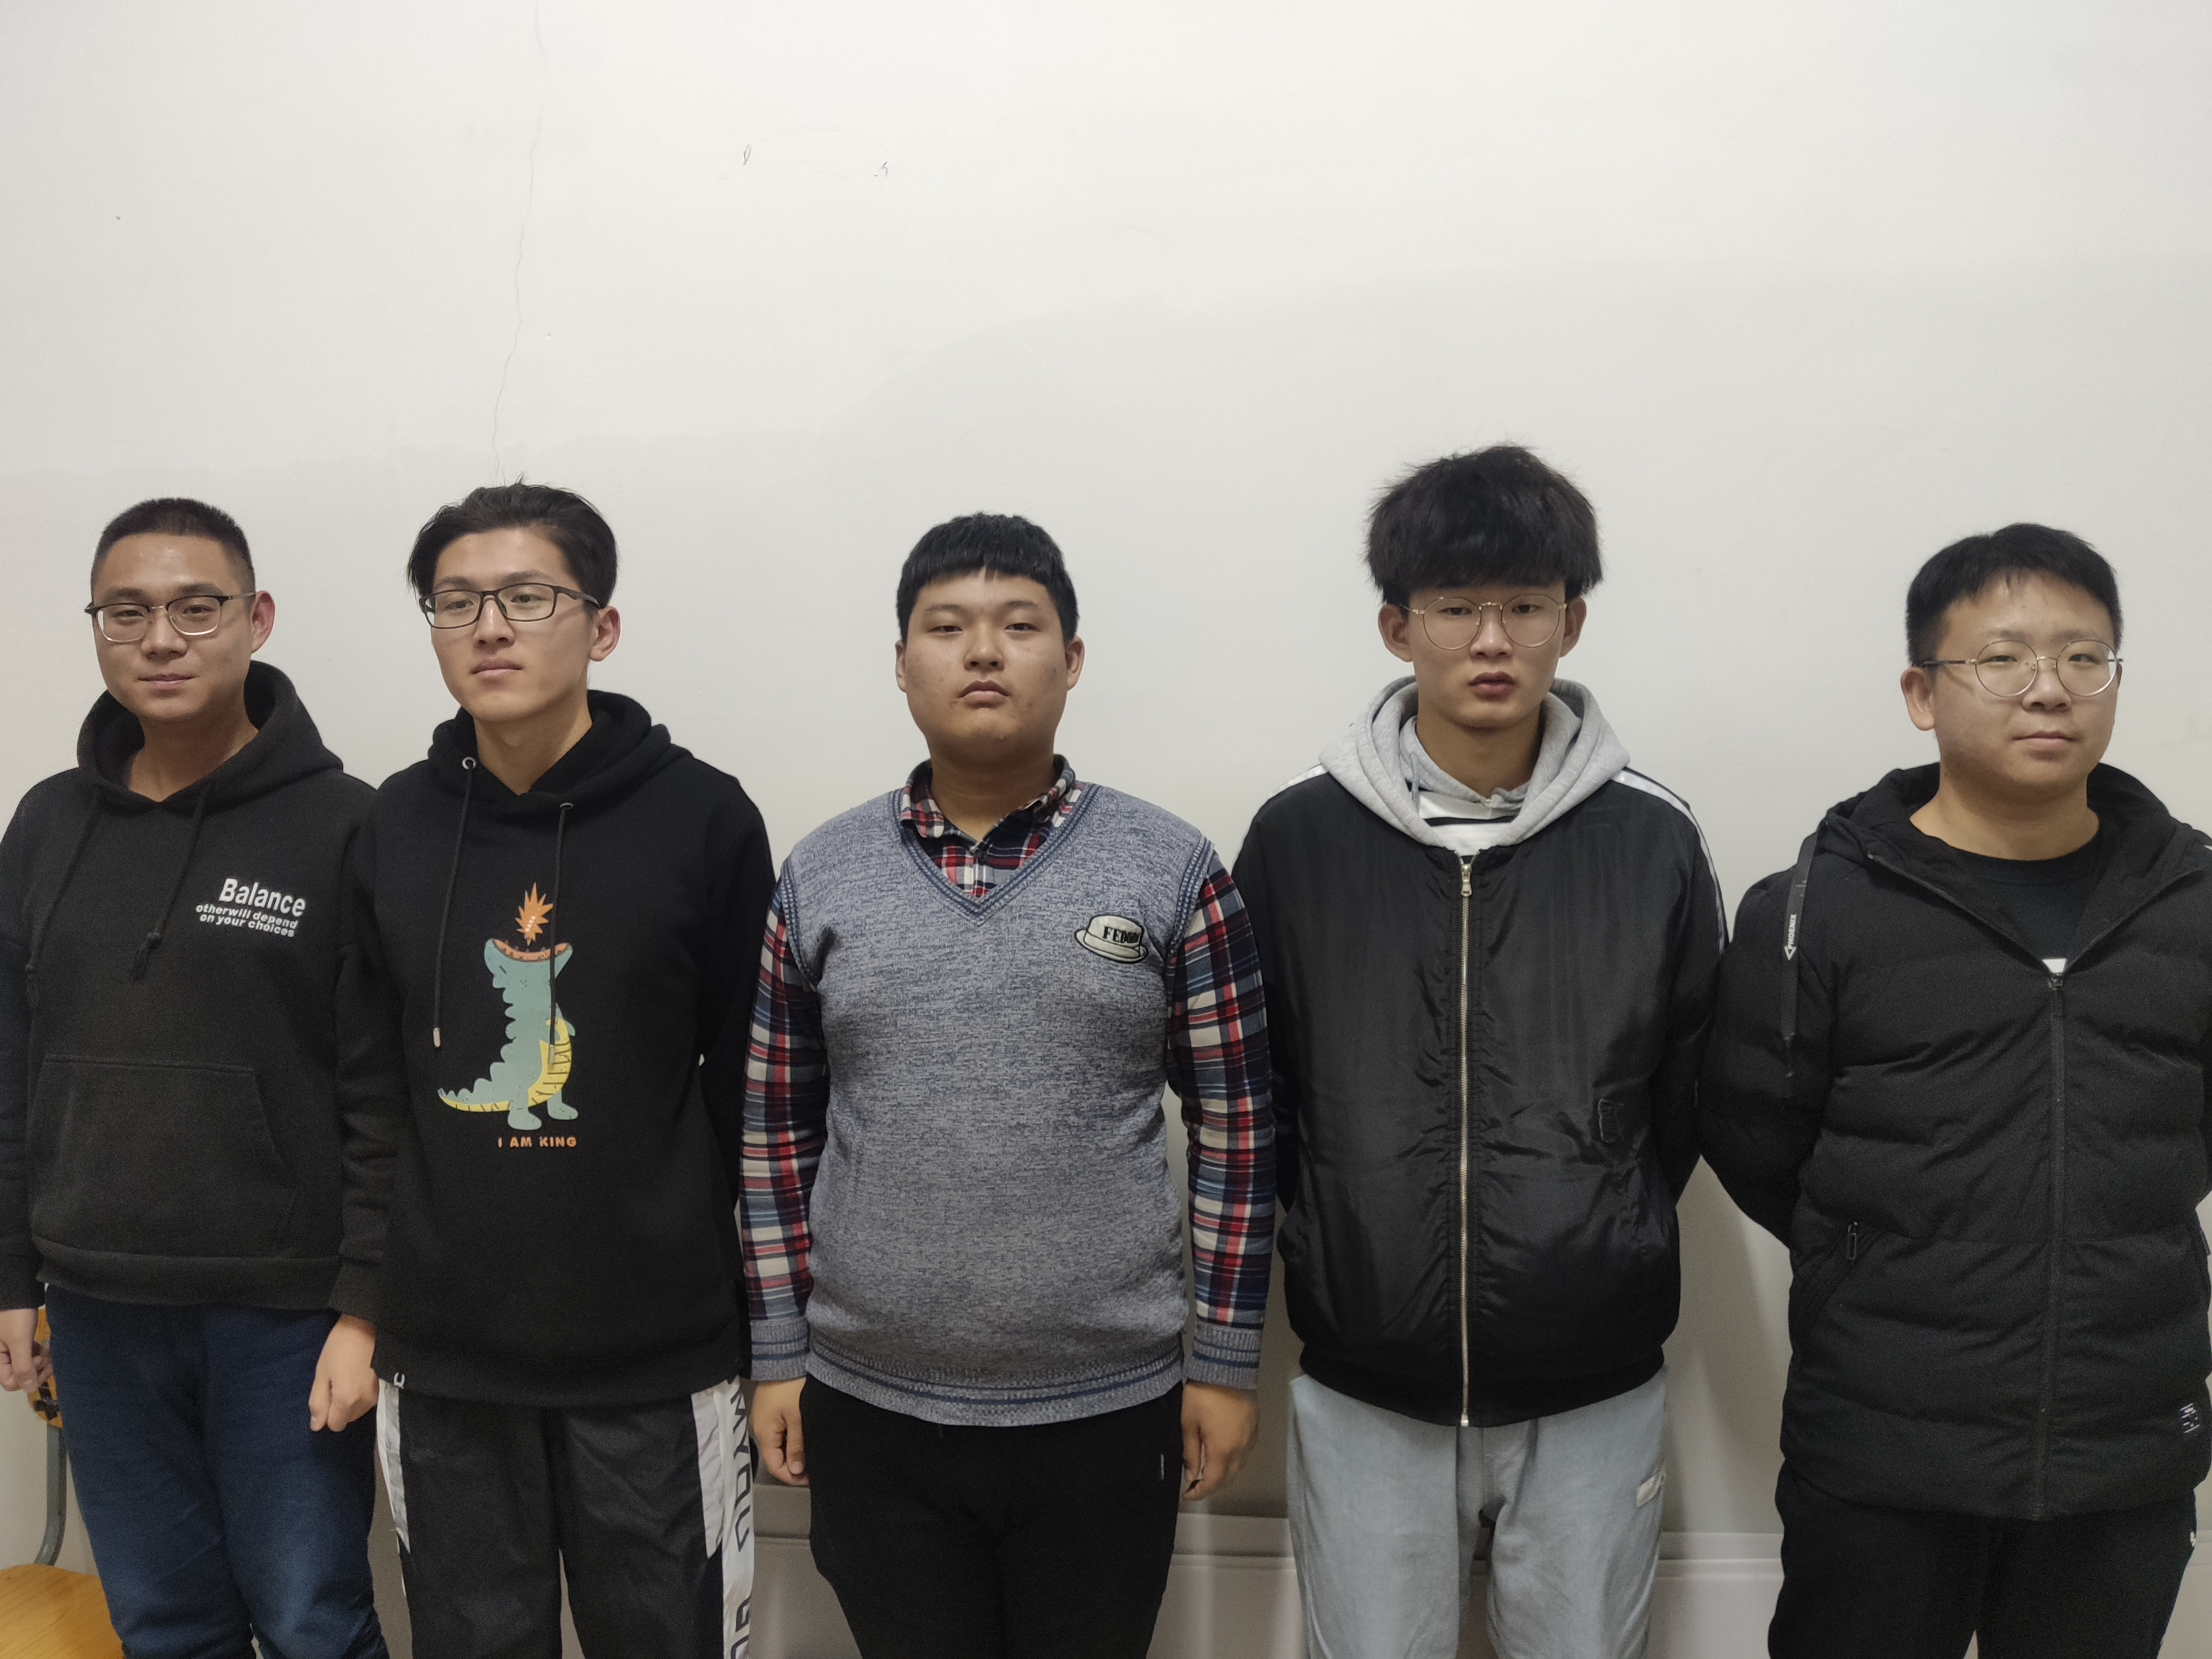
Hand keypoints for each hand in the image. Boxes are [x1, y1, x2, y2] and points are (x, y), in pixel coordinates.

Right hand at [0, 1308, 46, 1393]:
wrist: (17, 1290)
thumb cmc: (15, 1315)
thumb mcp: (19, 1341)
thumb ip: (22, 1366)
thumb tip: (29, 1390)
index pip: (10, 1383)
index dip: (27, 1378)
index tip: (39, 1361)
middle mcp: (1, 1355)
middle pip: (18, 1376)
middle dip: (35, 1371)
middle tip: (49, 1361)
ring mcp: (9, 1347)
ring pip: (25, 1364)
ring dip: (38, 1363)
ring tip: (49, 1355)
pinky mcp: (18, 1339)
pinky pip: (27, 1353)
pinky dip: (37, 1353)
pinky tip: (45, 1348)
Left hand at [309, 1314, 378, 1431]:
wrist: (369, 1324)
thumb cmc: (340, 1346)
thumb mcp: (322, 1372)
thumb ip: (318, 1402)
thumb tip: (317, 1426)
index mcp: (347, 1400)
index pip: (335, 1424)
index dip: (327, 1412)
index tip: (328, 1391)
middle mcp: (366, 1402)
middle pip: (348, 1418)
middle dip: (340, 1407)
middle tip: (338, 1381)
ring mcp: (379, 1395)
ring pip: (360, 1410)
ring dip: (352, 1400)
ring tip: (350, 1376)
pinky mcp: (387, 1386)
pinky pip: (370, 1400)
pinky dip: (363, 1393)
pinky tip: (362, 1375)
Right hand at [752, 1378, 808, 1485]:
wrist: (784, 1358)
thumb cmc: (790, 1386)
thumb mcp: (798, 1418)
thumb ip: (796, 1445)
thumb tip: (795, 1469)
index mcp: (764, 1434)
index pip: (775, 1466)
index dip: (792, 1477)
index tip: (810, 1479)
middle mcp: (760, 1429)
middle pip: (776, 1457)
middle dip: (794, 1465)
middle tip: (815, 1467)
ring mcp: (764, 1420)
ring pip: (778, 1445)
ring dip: (793, 1452)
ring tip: (811, 1454)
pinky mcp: (770, 1411)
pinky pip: (779, 1433)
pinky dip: (790, 1439)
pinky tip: (803, 1438)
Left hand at [1181, 1381, 1257, 1499]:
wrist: (1227, 1367)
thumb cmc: (1203, 1394)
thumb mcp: (1189, 1423)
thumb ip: (1191, 1453)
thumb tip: (1190, 1475)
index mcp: (1222, 1450)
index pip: (1213, 1482)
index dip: (1199, 1492)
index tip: (1188, 1494)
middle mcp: (1240, 1449)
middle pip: (1228, 1479)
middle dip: (1212, 1486)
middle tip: (1196, 1484)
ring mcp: (1250, 1439)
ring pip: (1239, 1468)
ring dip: (1224, 1475)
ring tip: (1208, 1471)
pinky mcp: (1255, 1428)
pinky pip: (1246, 1454)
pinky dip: (1235, 1461)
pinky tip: (1224, 1455)